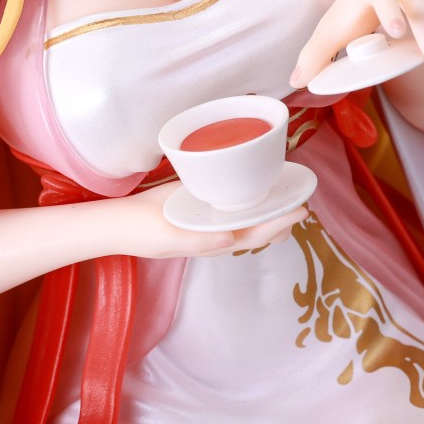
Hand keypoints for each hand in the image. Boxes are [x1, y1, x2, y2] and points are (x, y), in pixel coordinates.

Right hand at [105, 183, 305, 259]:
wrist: (121, 222)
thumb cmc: (144, 233)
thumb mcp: (169, 238)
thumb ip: (198, 240)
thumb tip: (230, 240)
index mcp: (216, 242)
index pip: (256, 235)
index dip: (280, 224)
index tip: (301, 210)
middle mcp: (219, 232)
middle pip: (259, 227)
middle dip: (282, 216)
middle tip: (302, 196)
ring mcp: (211, 218)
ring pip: (248, 216)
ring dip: (269, 206)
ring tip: (287, 190)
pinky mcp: (202, 204)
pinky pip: (231, 202)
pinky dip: (248, 194)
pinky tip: (255, 181)